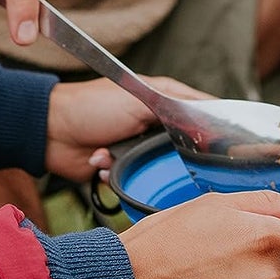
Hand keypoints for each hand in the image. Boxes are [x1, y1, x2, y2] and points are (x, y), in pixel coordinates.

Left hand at [45, 76, 201, 181]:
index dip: (215, 129)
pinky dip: (117, 172)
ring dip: (138, 164)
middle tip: (163, 155)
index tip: (229, 146)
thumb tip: (211, 120)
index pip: (200, 114)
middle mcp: (154, 124)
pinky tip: (103, 161)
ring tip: (119, 152)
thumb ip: (176, 108)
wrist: (50, 130)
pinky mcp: (121, 167)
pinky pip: (134, 180)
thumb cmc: (92, 105)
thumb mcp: (139, 98)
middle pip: (184, 148)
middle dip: (172, 155)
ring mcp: (137, 147)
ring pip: (159, 168)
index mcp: (162, 99)